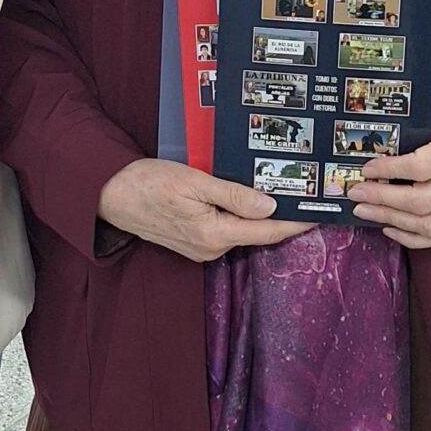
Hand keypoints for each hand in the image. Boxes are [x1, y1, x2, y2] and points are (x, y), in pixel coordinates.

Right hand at [97, 157, 313, 264]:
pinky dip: (240, 217)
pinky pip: (226, 230)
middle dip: (281, 217)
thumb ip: (234, 195)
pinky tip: (248, 201)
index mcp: (215, 235)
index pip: (267, 230)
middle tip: (306, 196)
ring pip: (242, 231)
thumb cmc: (149, 183)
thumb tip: (270, 205)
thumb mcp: (195, 182)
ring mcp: (201, 249)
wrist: (111, 195)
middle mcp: (211, 248)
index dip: (296, 222)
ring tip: (283, 195)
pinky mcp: (193, 242)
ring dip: (260, 216)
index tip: (320, 214)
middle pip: (257, 233)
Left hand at [352, 85, 430, 249]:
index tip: (367, 168)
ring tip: (365, 211)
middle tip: (356, 193)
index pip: (422, 167)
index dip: (390, 170)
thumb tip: (373, 146)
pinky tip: (389, 226)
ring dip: (393, 220)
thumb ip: (412, 127)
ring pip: (429, 223)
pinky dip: (412, 237)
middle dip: (383, 200)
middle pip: (422, 201)